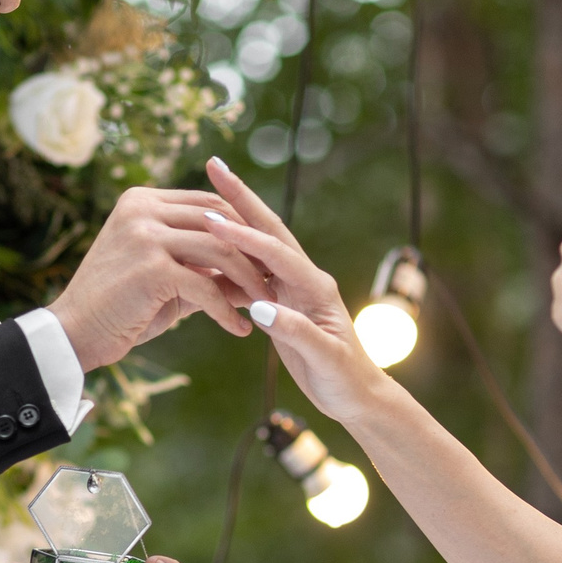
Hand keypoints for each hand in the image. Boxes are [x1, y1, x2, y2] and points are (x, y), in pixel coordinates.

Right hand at [47, 186, 268, 369]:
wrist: (75, 334)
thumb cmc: (121, 308)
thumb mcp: (166, 277)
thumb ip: (203, 266)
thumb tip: (255, 271)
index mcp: (142, 200)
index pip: (209, 204)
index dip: (243, 231)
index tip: (267, 259)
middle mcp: (141, 208)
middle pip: (220, 222)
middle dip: (253, 253)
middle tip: (276, 282)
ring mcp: (145, 234)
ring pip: (220, 252)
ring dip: (248, 282)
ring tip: (265, 308)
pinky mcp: (150, 267)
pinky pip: (206, 287)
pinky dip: (226, 311)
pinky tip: (239, 330)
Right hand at [195, 157, 394, 425]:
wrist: (358, 397)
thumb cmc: (345, 381)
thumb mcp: (325, 359)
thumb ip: (298, 332)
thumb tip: (262, 308)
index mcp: (317, 287)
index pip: (277, 252)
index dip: (245, 236)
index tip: (212, 219)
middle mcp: (306, 278)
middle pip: (269, 231)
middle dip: (241, 198)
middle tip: (214, 165)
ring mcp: (294, 288)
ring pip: (258, 246)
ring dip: (233, 218)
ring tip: (203, 194)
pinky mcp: (283, 302)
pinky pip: (250, 272)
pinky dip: (229, 255)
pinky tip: (206, 248)